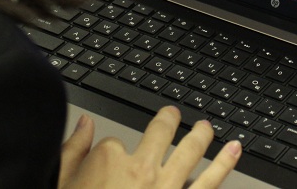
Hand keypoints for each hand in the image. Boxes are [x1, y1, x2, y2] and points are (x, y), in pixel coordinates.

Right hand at [58, 107, 241, 188]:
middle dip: (168, 121)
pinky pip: (210, 182)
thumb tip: (85, 125)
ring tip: (207, 127)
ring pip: (191, 150)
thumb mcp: (62, 182)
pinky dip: (225, 164)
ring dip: (200, 135)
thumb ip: (73, 151)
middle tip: (174, 115)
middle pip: (160, 132)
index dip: (113, 151)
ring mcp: (167, 188)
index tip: (110, 160)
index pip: (114, 141)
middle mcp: (141, 169)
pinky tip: (234, 151)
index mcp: (108, 160)